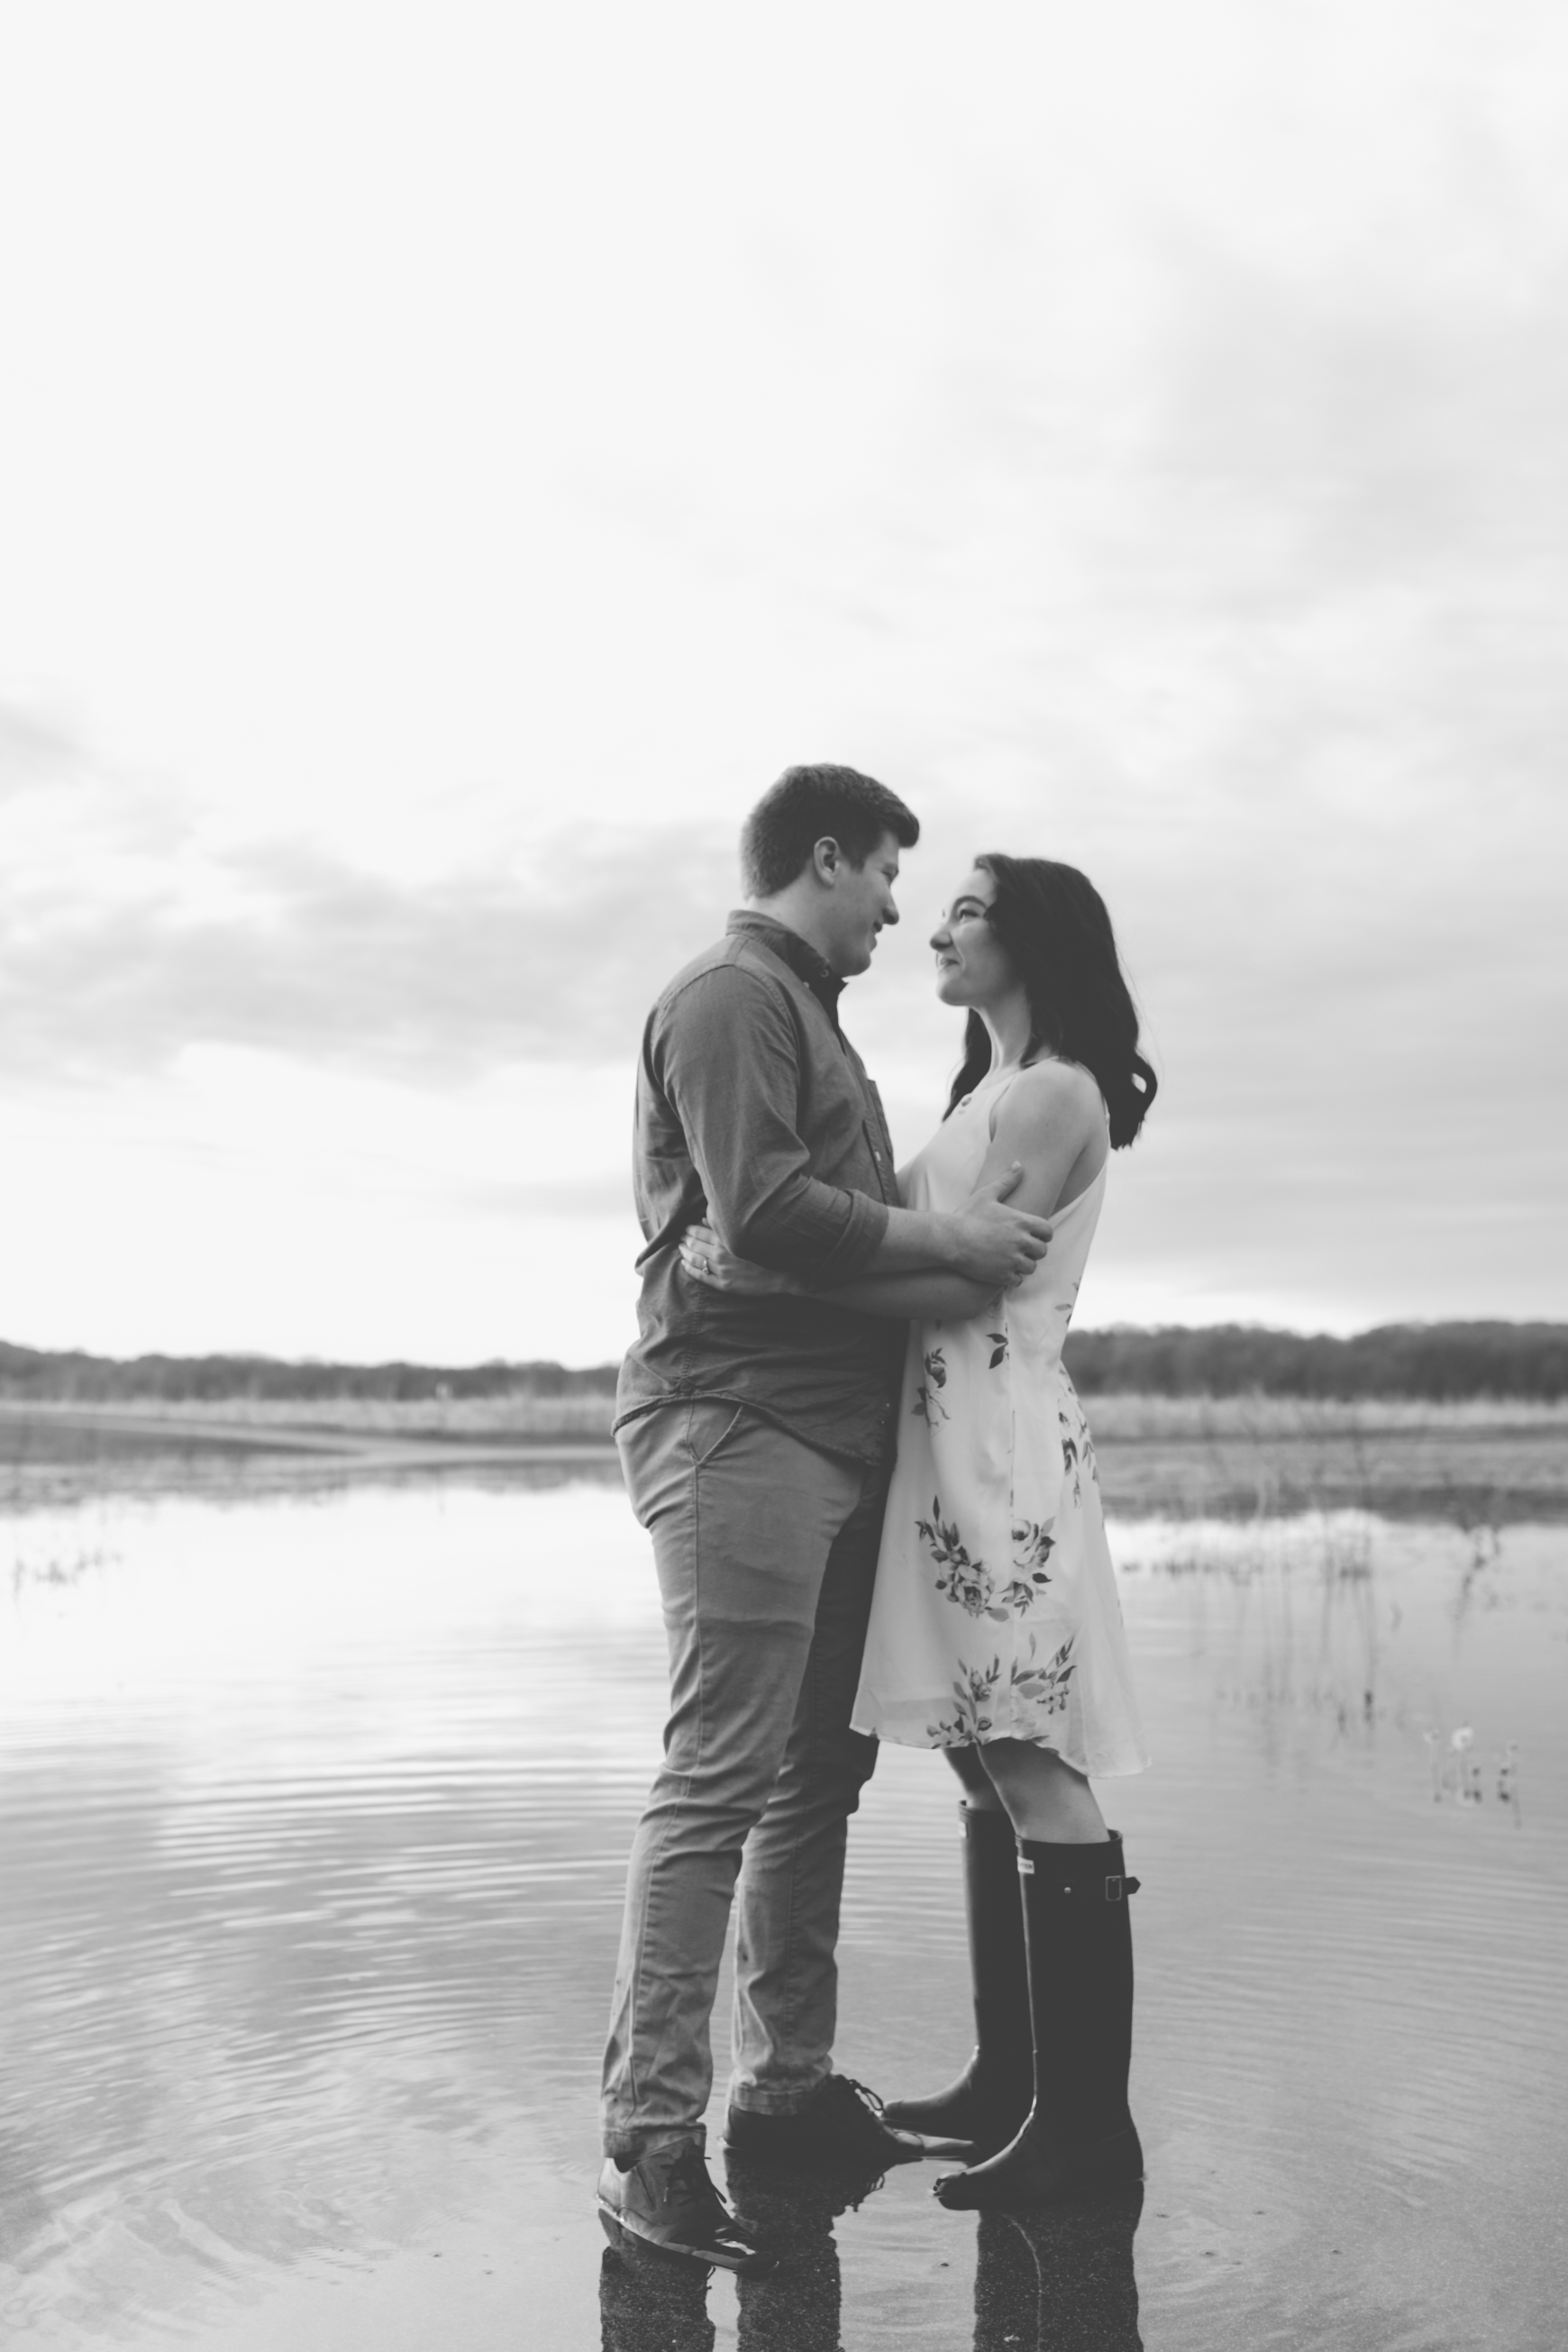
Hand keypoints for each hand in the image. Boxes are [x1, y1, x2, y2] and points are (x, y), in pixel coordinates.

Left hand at [679, 1222, 803, 1297]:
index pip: (701, 1233)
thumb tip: (705, 1219)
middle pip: (695, 1245)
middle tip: (679, 1237)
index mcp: (727, 1241)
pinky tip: (683, 1264)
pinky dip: (689, 1269)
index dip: (690, 1230)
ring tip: (680, 1248)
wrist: (777, 1277)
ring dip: (685, 1253)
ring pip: (696, 1260)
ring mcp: (722, 1271)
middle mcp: (722, 1255)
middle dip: (685, 1240)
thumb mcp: (744, 1236)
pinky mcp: (724, 1285)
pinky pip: (701, 1276)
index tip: (685, 1228)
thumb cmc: (764, 1254)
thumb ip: (723, 1228)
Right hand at [948, 1166, 1052, 1288]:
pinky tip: (1002, 1271)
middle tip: (1020, 1249)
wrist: (949, 1239)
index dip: (1042, 1235)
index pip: (1048, 1232)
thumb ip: (1006, 1181)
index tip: (1033, 1236)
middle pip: (1041, 1251)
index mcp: (1021, 1222)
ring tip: (1011, 1260)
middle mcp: (1021, 1242)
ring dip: (1023, 1265)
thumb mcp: (987, 1195)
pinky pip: (1018, 1281)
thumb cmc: (967, 1216)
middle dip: (1033, 1251)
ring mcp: (1012, 1260)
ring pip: (1031, 1267)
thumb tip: (1019, 1164)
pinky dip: (1013, 1278)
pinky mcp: (1002, 1275)